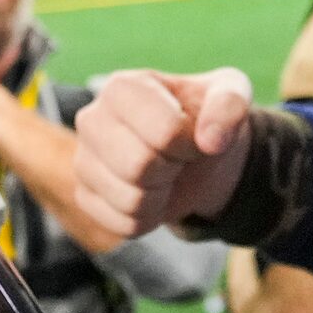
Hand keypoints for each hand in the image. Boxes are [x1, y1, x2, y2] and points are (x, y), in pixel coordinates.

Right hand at [70, 66, 254, 240]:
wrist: (194, 153)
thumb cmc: (205, 116)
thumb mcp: (229, 94)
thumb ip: (229, 104)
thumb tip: (211, 141)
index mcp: (122, 87)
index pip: (164, 131)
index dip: (190, 143)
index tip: (191, 136)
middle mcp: (91, 120)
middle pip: (139, 166)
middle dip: (173, 169)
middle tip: (176, 158)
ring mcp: (83, 160)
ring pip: (130, 200)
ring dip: (162, 196)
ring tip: (164, 174)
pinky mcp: (85, 196)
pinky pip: (124, 225)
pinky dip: (150, 218)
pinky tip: (152, 195)